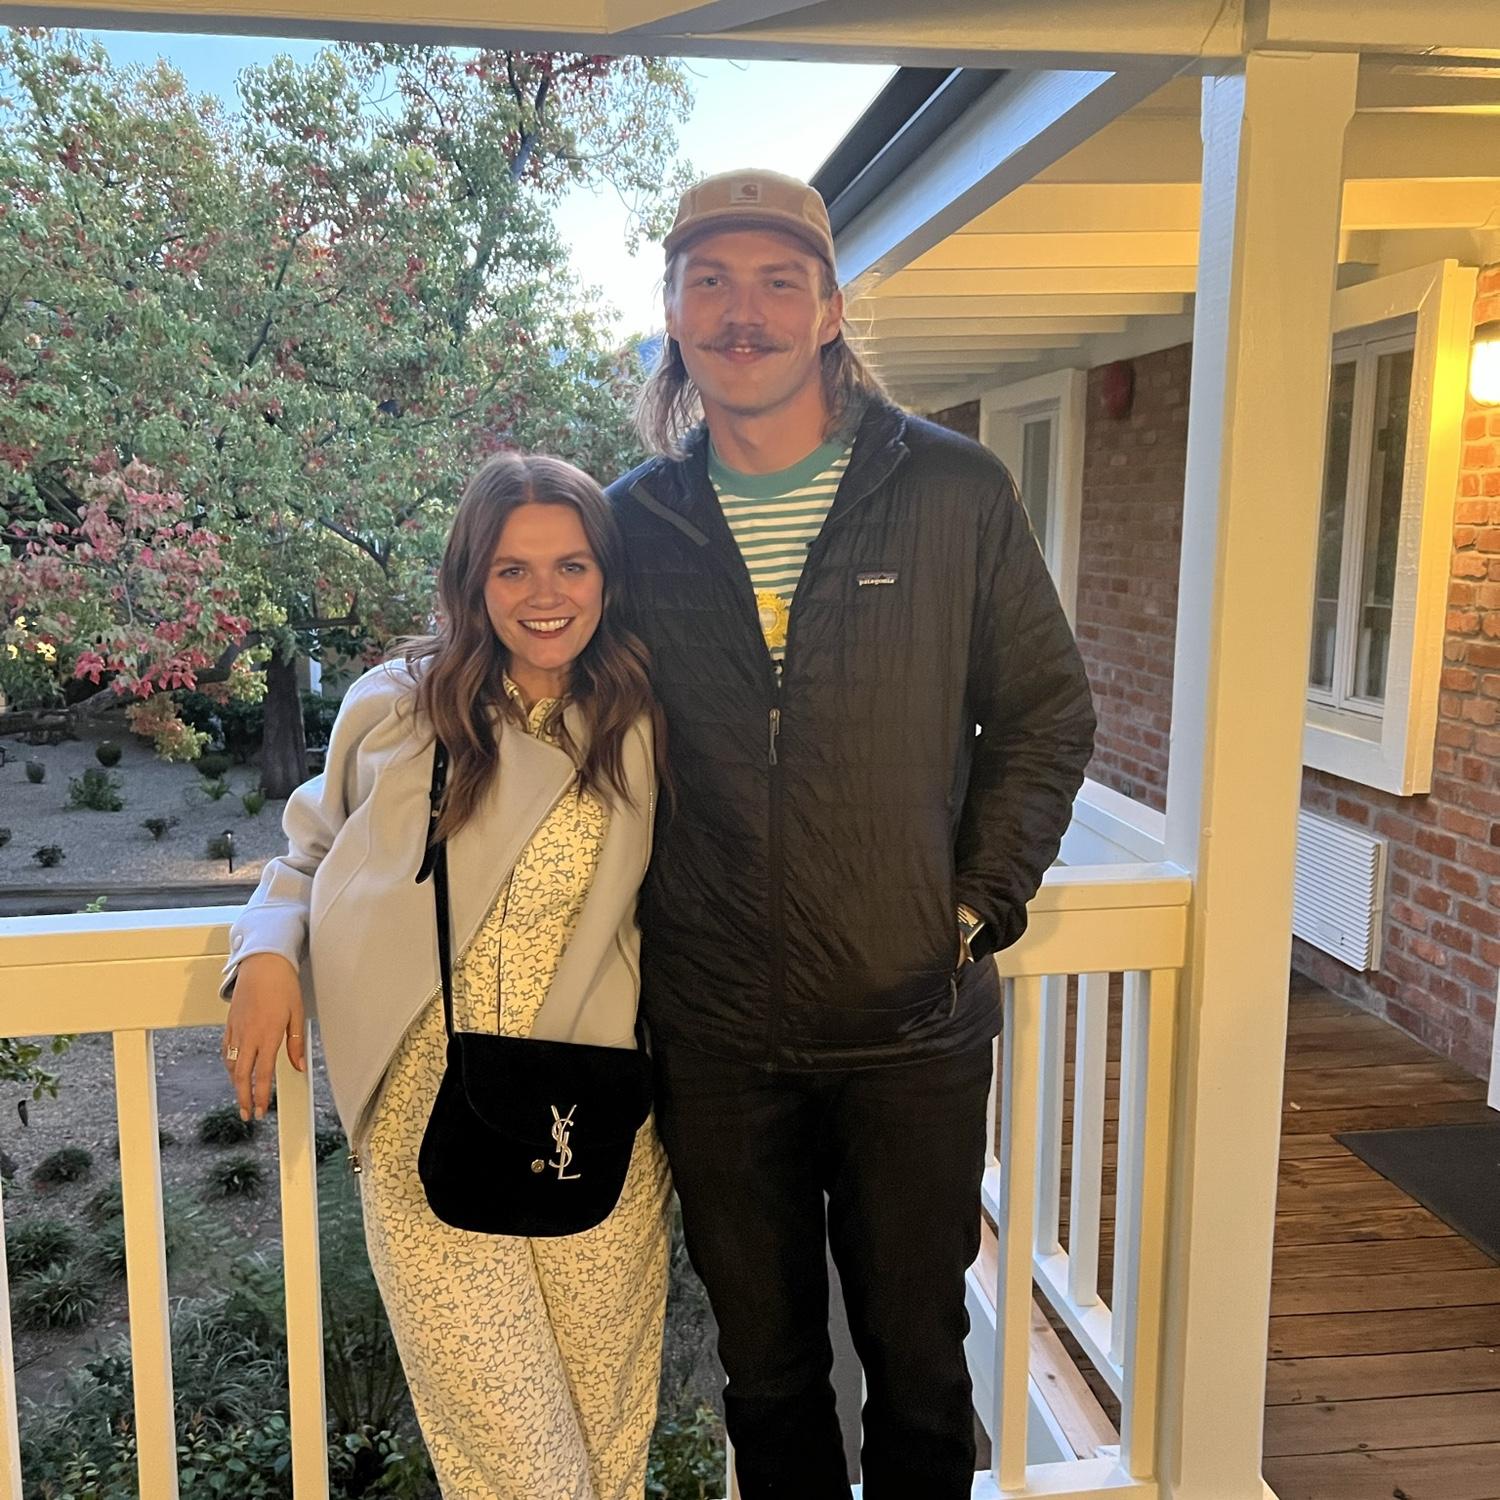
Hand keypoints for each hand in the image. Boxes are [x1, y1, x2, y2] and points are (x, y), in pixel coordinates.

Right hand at [223, 952, 305, 1121]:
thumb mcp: (297, 1013)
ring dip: (235, 1084)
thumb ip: (296, 1043)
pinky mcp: (229, 1023)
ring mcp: (236, 1030)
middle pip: (241, 1075)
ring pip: (231, 1064)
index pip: (262, 1074)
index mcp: (267, 1035)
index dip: (260, 1096)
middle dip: (243, 1098)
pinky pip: (226, 1050)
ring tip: (241, 1097)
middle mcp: (249, 1035)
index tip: (260, 1111)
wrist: (262, 963)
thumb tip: (298, 1066)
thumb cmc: (283, 985)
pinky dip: (229, 1065)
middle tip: (247, 1114)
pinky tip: (234, 1072)